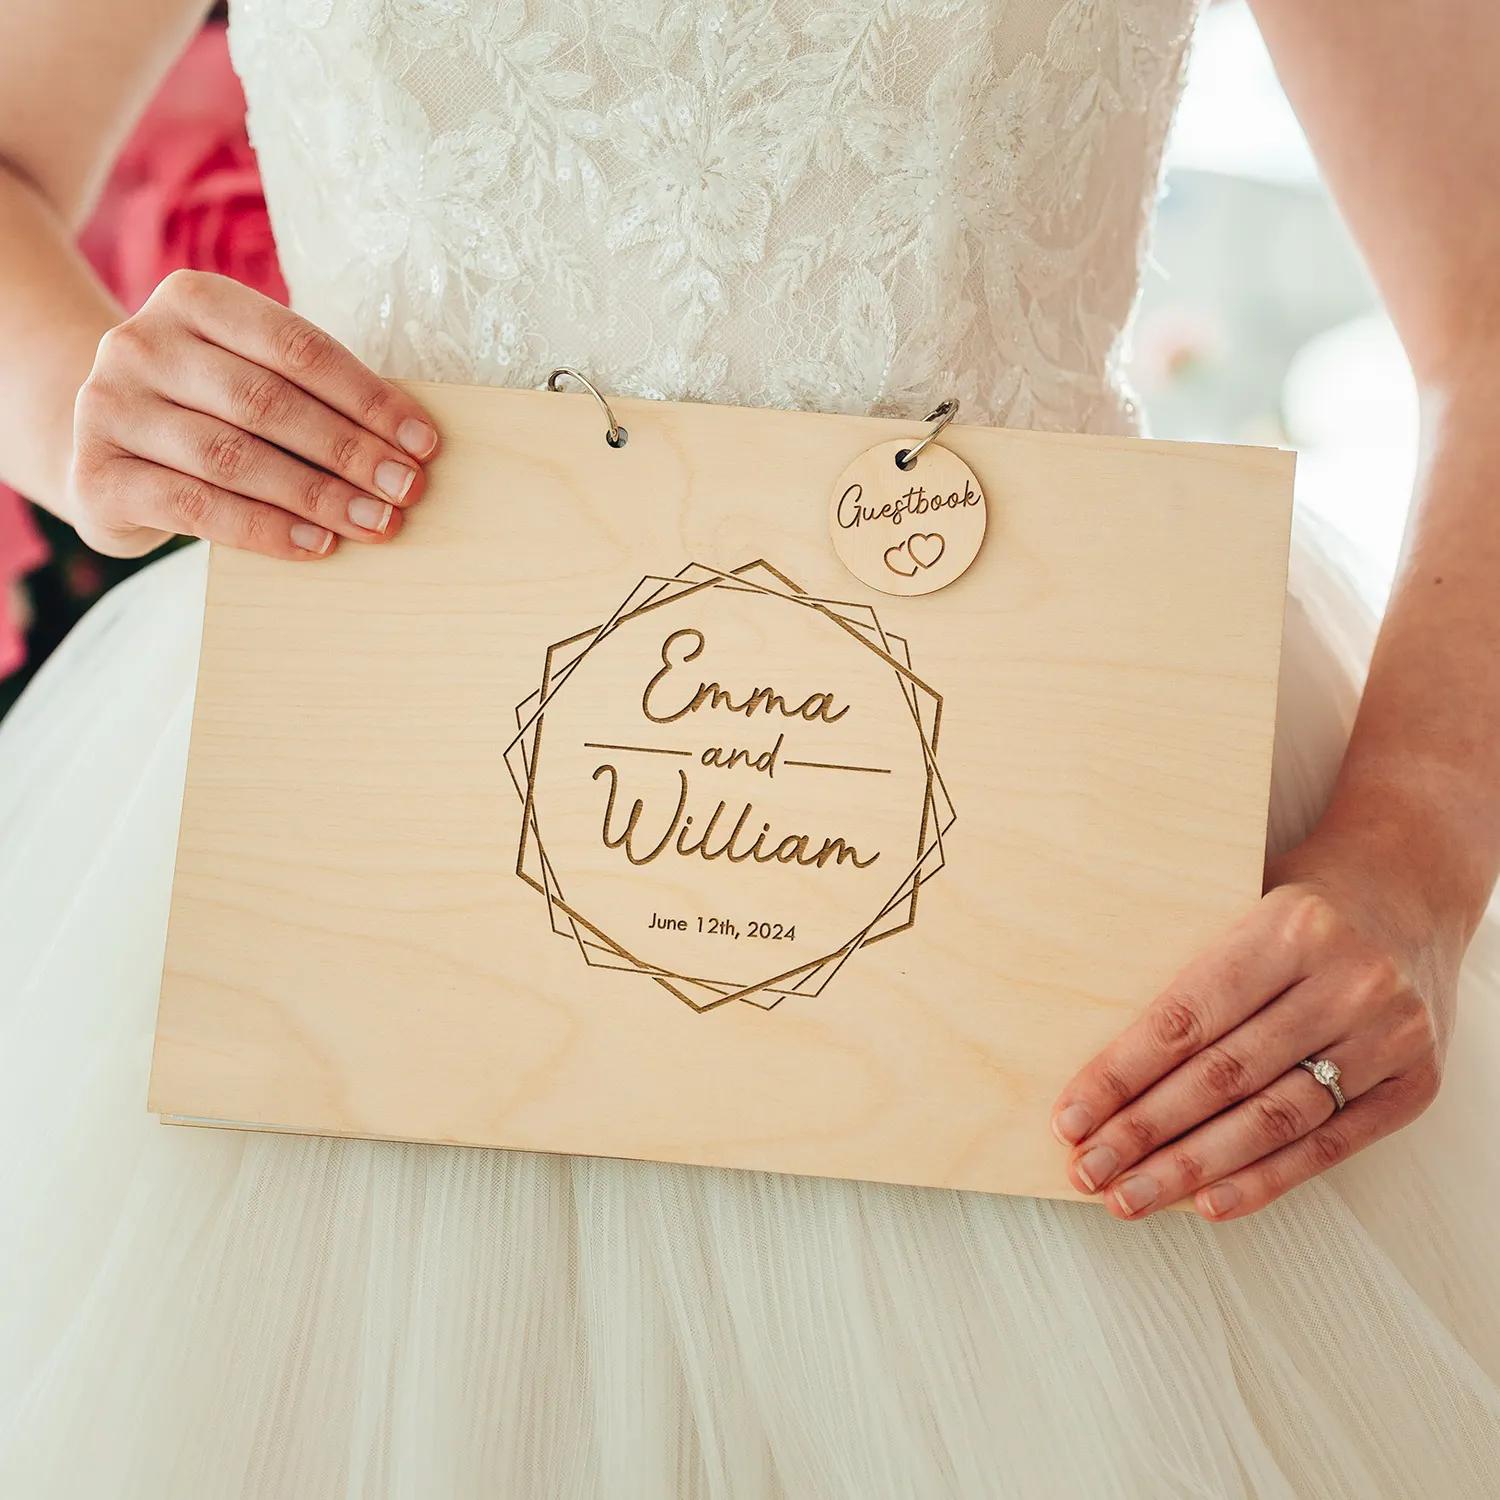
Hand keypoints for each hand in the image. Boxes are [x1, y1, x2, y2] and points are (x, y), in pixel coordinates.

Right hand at [68, 270, 438, 559]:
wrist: (106, 453)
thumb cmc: (208, 415)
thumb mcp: (250, 381)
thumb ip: (310, 396)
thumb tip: (409, 446)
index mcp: (191, 299)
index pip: (296, 346)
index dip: (367, 397)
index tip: (423, 443)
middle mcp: (140, 343)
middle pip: (267, 401)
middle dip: (349, 450)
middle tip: (407, 489)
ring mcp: (107, 407)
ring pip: (233, 456)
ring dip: (317, 495)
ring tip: (374, 522)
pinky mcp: (97, 476)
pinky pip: (196, 508)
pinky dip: (265, 529)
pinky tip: (316, 545)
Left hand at [1049, 819, 1462, 1220]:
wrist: (1412, 887)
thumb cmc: (1304, 903)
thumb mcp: (1242, 903)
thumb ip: (1188, 971)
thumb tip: (1100, 1065)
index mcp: (1288, 928)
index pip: (1186, 1019)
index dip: (1121, 1075)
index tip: (1070, 1118)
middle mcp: (1346, 982)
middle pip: (1223, 1077)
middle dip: (1144, 1133)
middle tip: (1087, 1170)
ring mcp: (1388, 1036)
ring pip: (1272, 1121)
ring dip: (1192, 1169)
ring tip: (1131, 1196)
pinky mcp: (1414, 1083)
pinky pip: (1329, 1146)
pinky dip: (1265, 1180)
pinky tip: (1209, 1202)